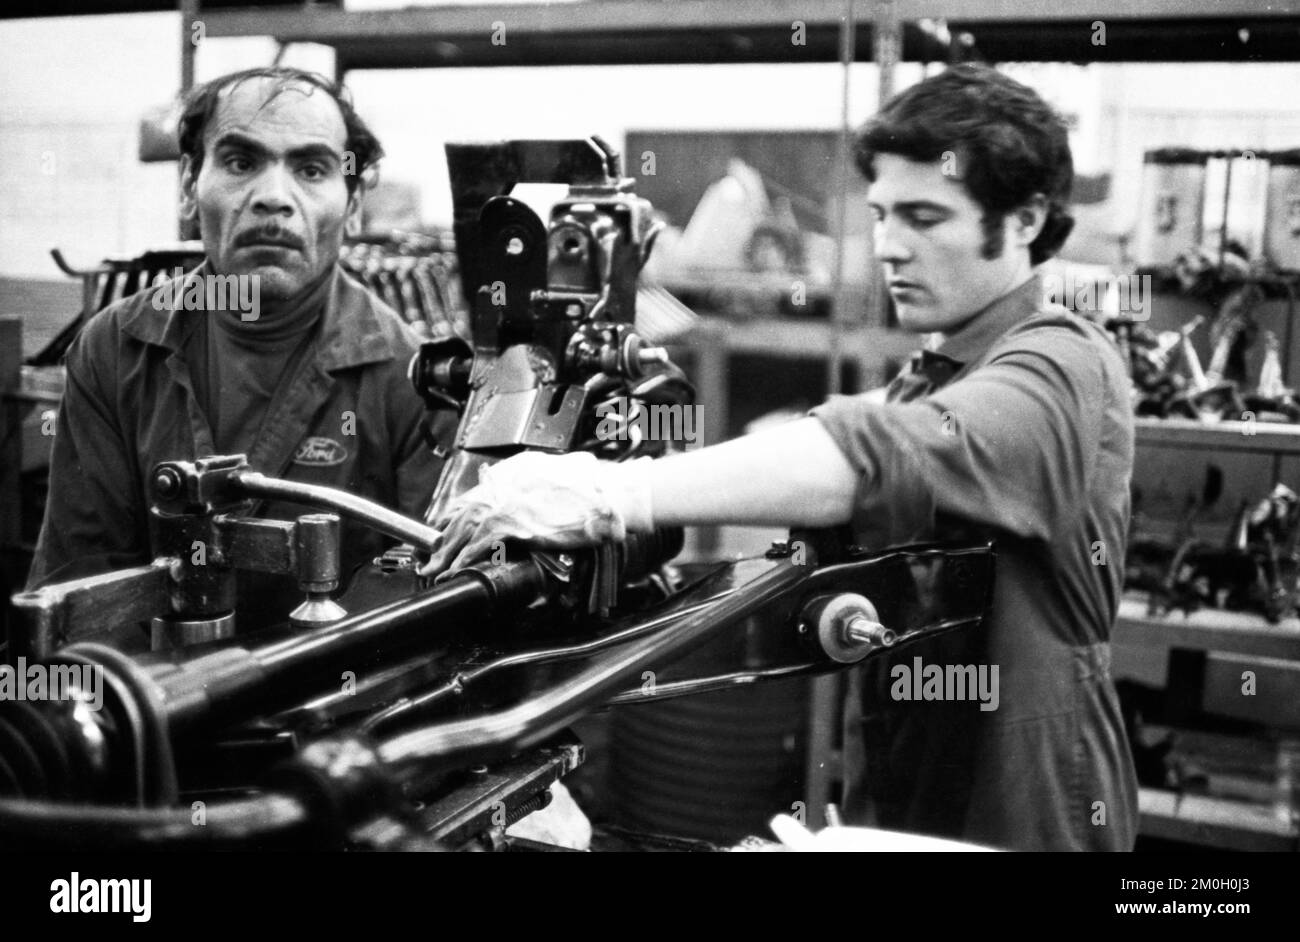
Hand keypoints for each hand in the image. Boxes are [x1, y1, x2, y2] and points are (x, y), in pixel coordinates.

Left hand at [419, 451, 652, 576]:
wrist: (611, 494)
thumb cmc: (597, 488)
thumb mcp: (561, 476)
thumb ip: (539, 487)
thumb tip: (533, 504)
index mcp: (515, 469)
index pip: (475, 494)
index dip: (458, 516)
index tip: (449, 530)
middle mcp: (504, 482)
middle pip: (462, 511)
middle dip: (444, 536)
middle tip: (432, 554)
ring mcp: (505, 502)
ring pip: (463, 529)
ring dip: (446, 552)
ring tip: (436, 569)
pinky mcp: (511, 523)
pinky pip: (476, 545)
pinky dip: (463, 560)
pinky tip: (455, 571)